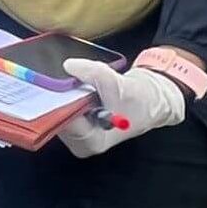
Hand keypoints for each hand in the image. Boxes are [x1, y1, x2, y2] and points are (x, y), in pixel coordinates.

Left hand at [58, 59, 184, 158]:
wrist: (149, 99)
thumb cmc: (139, 100)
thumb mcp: (119, 85)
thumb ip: (95, 75)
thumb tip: (70, 65)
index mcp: (92, 142)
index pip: (65, 123)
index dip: (60, 102)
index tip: (57, 86)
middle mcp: (80, 142)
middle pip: (57, 117)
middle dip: (60, 97)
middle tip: (65, 81)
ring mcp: (76, 133)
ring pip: (57, 110)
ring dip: (64, 94)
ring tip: (80, 85)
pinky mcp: (74, 121)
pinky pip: (61, 105)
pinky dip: (66, 94)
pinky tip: (77, 86)